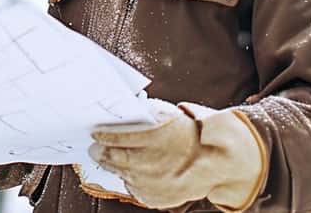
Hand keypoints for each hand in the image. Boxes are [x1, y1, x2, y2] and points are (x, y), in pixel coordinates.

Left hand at [89, 99, 265, 211]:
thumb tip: (122, 112)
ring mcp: (154, 184)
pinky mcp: (157, 198)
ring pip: (123, 175)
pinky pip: (135, 188)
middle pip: (116, 159)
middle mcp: (153, 163)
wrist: (216, 161)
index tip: (94, 132)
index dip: (104, 135)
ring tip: (105, 158)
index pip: (119, 137)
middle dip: (102, 153)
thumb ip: (145, 115)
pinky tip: (128, 171)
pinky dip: (129, 179)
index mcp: (155, 138)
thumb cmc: (190, 133)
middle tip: (93, 148)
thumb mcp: (168, 115)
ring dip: (113, 166)